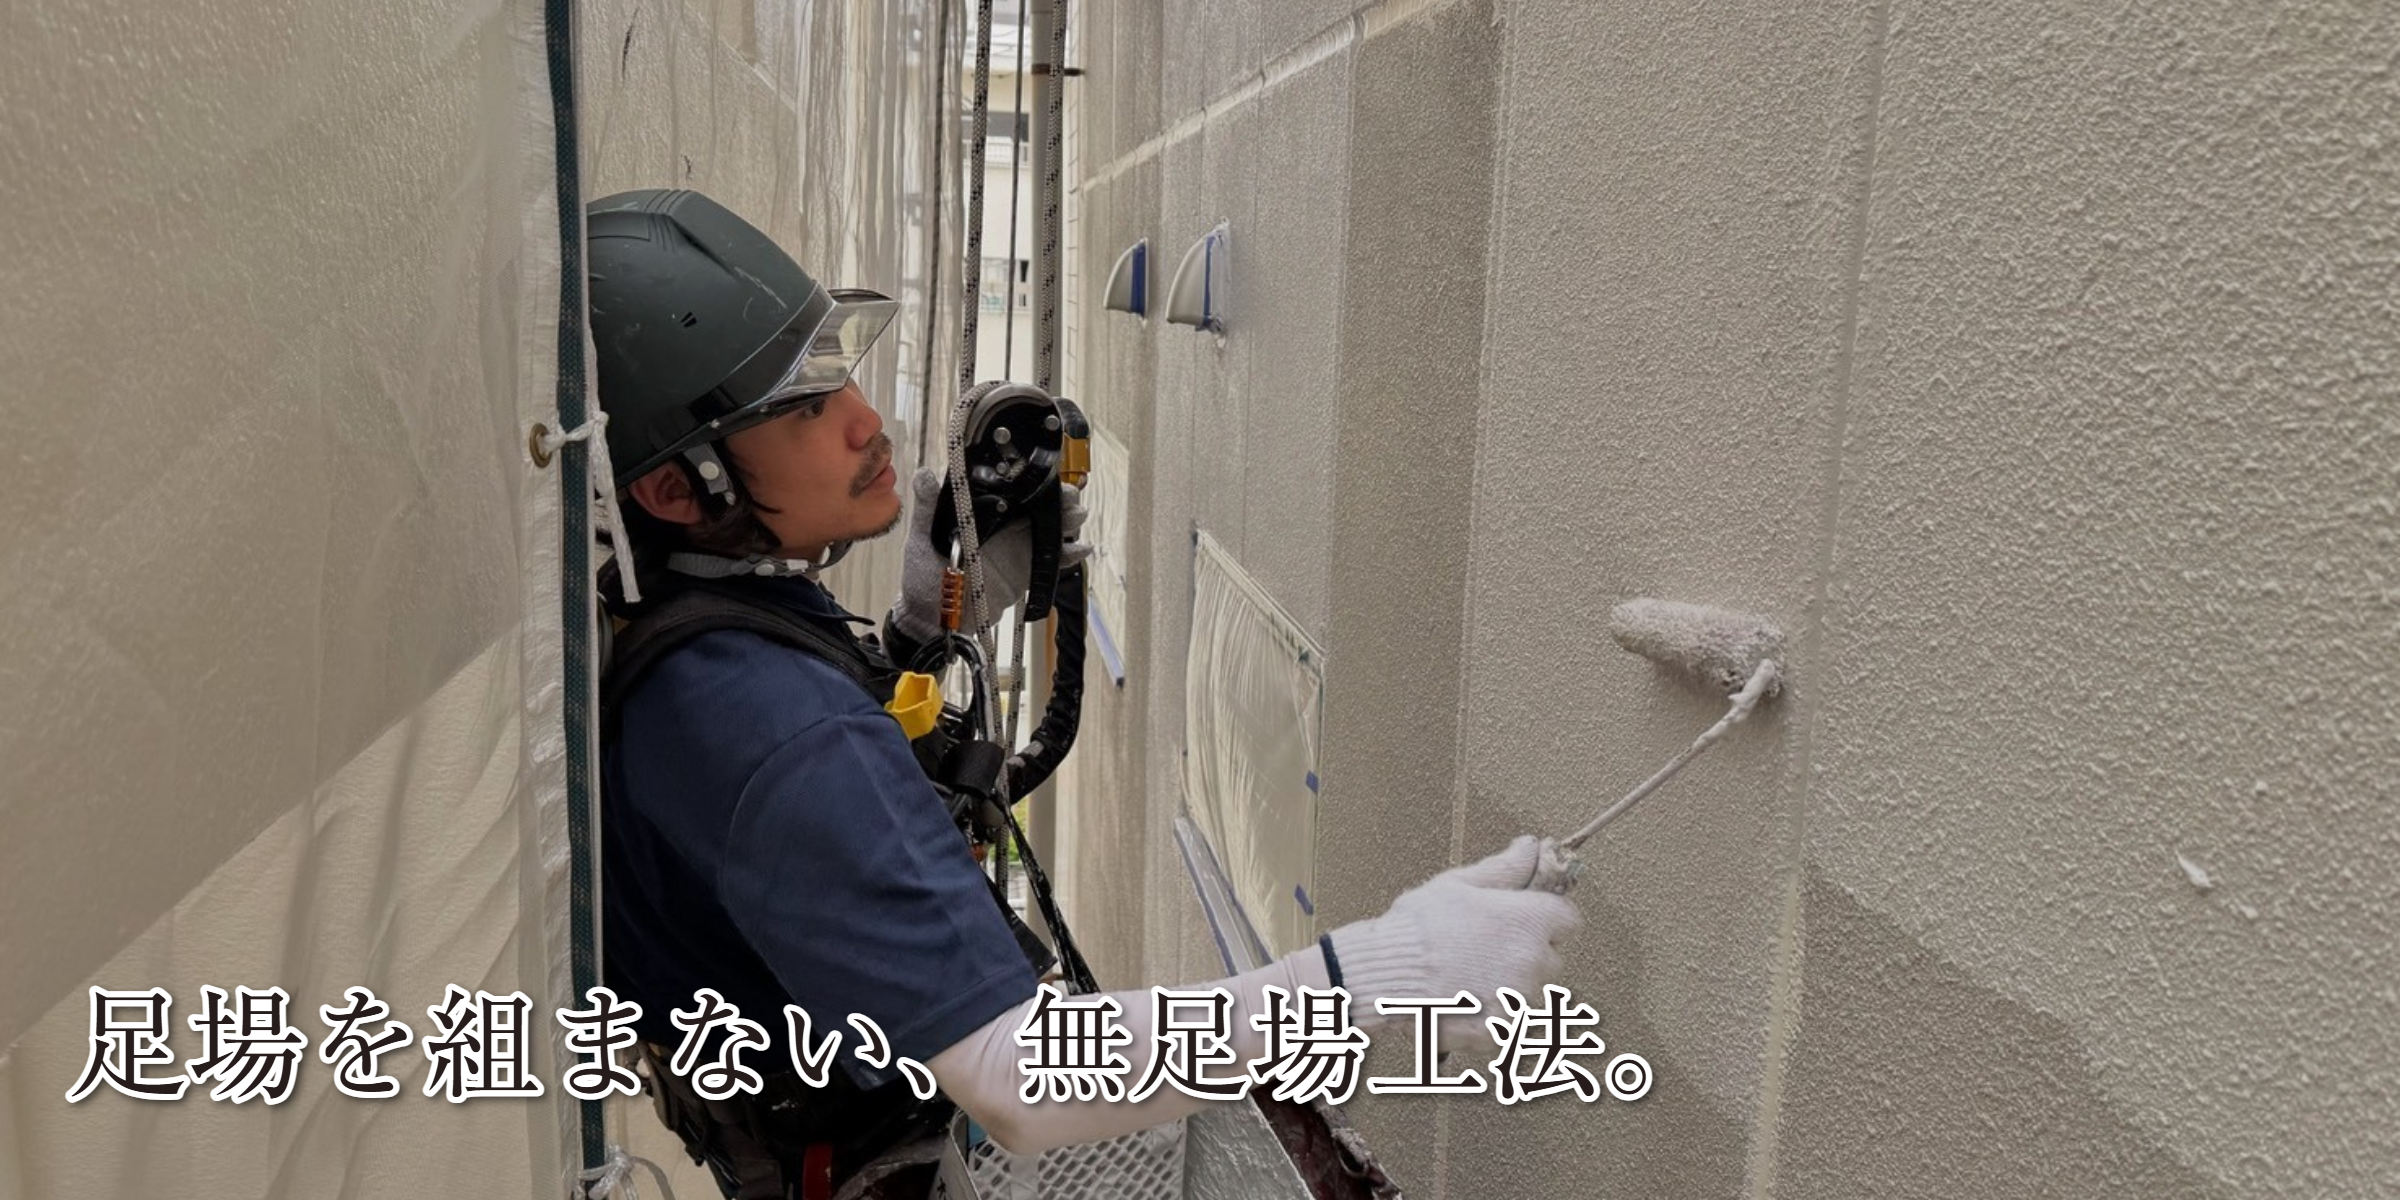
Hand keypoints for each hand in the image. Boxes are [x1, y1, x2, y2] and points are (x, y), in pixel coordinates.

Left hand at [892, 468, 1091, 641]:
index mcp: (981, 514)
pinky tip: (1080, 549)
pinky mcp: (1025, 574)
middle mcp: (1002, 528)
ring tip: (1077, 518)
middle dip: (1058, 499)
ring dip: (1067, 522)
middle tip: (1071, 499)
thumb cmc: (921, 577)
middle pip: (1037, 506)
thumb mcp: (920, 538)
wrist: (933, 621)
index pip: (1011, 491)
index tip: (1047, 477)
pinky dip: (1067, 555)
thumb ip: (927, 507)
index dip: (1032, 482)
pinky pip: (1050, 561)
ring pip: (1049, 529)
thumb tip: (925, 475)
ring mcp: (1016, 550)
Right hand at [1324, 835, 1579, 1037]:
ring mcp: (1520, 999)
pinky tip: (1463, 1000)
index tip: (1522, 922)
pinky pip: (1511, 1022)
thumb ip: (1505, 868)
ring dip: (1511, 986)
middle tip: (1483, 950)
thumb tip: (1532, 845)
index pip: (1569, 921)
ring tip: (1467, 976)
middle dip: (1527, 954)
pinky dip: (1493, 1015)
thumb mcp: (1460, 885)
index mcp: (1529, 920)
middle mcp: (1534, 960)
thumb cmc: (1419, 924)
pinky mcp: (1503, 1031)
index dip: (1547, 920)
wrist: (1385, 974)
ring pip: (1532, 992)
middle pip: (1552, 958)